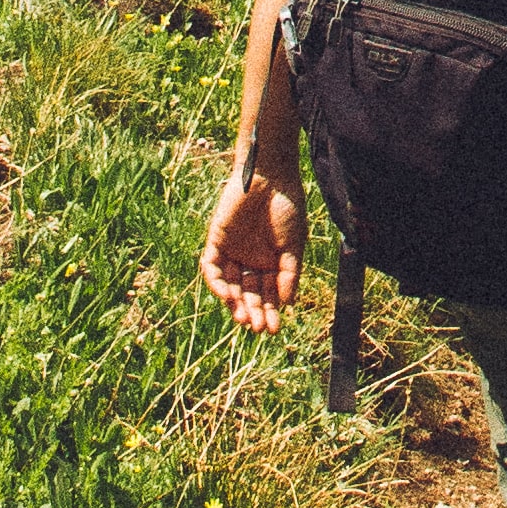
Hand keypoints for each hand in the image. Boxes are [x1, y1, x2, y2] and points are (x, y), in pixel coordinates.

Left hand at [199, 165, 304, 330]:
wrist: (271, 177)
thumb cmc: (287, 207)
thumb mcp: (293, 244)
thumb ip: (289, 273)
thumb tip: (287, 303)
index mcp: (270, 262)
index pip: (267, 294)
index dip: (270, 312)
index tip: (274, 330)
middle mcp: (250, 260)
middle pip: (248, 294)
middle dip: (254, 312)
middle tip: (258, 328)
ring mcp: (232, 251)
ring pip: (230, 286)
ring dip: (235, 304)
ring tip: (244, 318)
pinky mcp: (216, 241)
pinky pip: (213, 268)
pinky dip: (217, 283)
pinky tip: (227, 296)